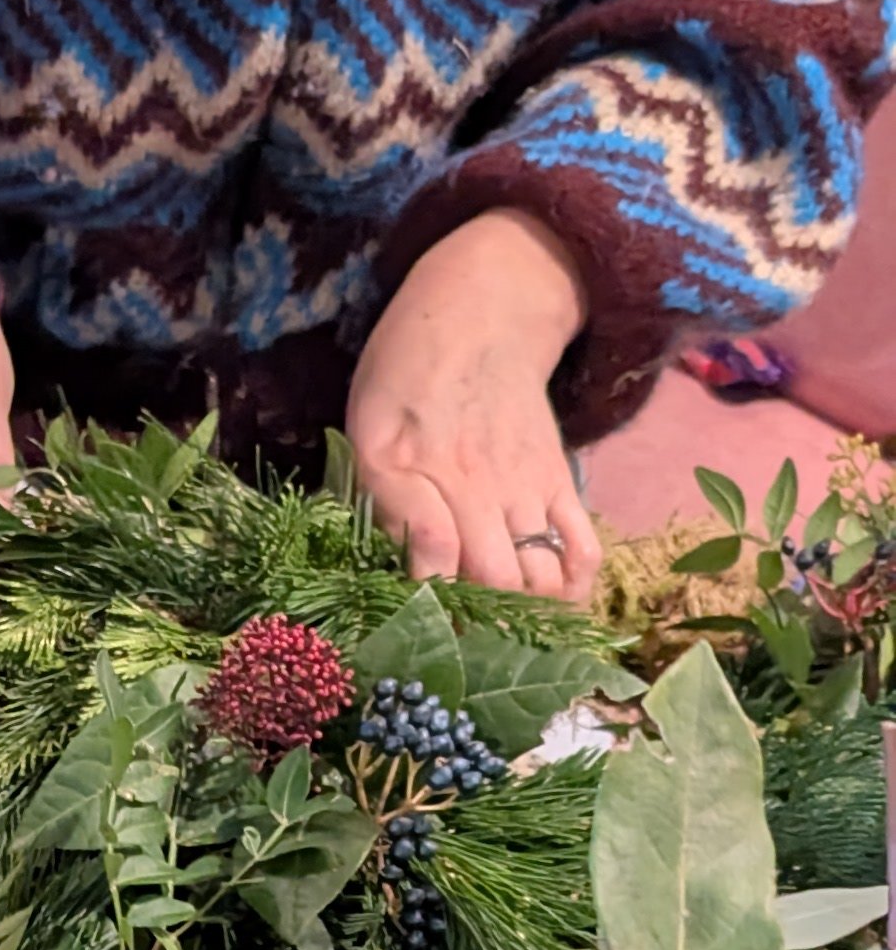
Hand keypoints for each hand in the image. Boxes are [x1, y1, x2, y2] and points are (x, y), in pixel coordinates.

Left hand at [346, 212, 602, 605]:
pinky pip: (581, 547)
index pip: (431, 551)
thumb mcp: (369, 423)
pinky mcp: (558, 481)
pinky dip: (572, 586)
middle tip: (458, 637)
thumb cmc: (408, 372)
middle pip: (493, 577)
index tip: (418, 617)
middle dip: (475, 620)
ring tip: (500, 629)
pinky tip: (552, 604)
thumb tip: (407, 561)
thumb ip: (382, 492)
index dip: (426, 594)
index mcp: (412, 469)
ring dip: (520, 613)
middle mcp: (474, 485)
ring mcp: (524, 486)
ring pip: (536, 574)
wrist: (484, 313)